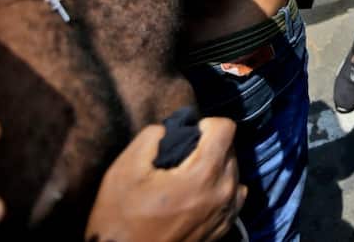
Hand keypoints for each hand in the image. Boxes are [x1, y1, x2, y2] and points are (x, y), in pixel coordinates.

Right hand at [85, 117, 244, 241]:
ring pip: (233, 172)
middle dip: (208, 147)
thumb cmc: (120, 221)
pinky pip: (233, 196)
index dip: (205, 124)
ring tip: (185, 180)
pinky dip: (218, 189)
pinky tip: (194, 197)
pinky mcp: (224, 229)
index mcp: (204, 175)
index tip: (187, 135)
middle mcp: (224, 193)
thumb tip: (170, 128)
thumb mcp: (124, 170)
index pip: (226, 128)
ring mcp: (227, 214)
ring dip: (215, 168)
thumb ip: (151, 137)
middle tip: (180, 160)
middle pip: (230, 149)